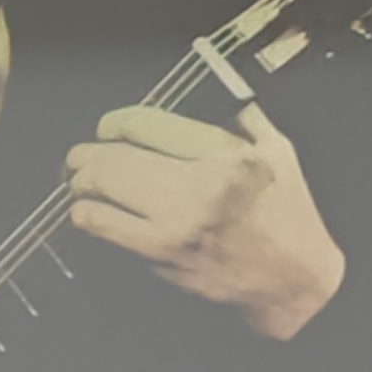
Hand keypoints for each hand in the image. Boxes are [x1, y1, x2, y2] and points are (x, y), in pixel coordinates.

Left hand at [67, 100, 345, 339]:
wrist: (293, 278)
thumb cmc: (286, 212)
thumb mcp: (278, 152)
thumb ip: (244, 119)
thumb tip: (213, 93)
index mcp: (225, 153)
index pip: (146, 124)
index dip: (114, 123)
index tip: (107, 128)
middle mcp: (198, 185)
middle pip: (114, 157)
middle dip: (86, 155)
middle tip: (79, 158)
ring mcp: (176, 223)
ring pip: (100, 191)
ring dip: (79, 184)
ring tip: (78, 182)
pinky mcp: (161, 255)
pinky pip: (103, 228)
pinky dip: (86, 216)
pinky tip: (87, 213)